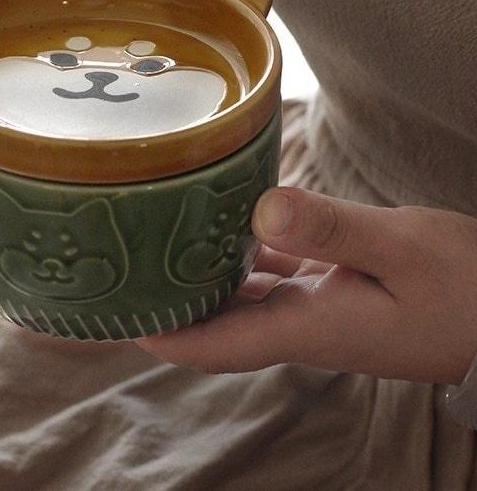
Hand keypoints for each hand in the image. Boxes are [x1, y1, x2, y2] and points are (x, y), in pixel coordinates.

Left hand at [137, 187, 476, 384]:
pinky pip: (268, 278)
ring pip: (238, 299)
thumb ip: (331, 229)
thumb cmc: (464, 287)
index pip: (217, 344)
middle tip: (120, 273)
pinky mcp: (328, 290)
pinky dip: (239, 258)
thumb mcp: (401, 247)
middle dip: (167, 307)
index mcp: (309, 326)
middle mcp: (301, 324)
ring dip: (198, 280)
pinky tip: (223, 228)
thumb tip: (258, 212)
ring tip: (156, 246)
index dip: (163, 337)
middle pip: (215, 324)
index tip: (114, 315)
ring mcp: (314, 309)